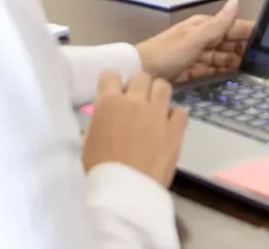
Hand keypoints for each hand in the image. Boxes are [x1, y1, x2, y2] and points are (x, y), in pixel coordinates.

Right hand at [81, 69, 186, 186]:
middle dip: (138, 86)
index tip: (113, 90)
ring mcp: (157, 114)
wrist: (123, 194)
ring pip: (163, 86)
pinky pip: (181, 111)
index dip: (112, 82)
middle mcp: (134, 102)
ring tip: (154, 110)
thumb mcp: (87, 143)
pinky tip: (169, 128)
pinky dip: (175, 117)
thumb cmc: (97, 172)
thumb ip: (98, 122)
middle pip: (141, 76)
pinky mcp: (176, 129)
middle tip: (136, 102)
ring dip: (158, 95)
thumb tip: (104, 116)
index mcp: (108, 104)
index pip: (110, 74)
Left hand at [135, 0, 253, 82]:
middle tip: (264, 60)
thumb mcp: (194, 38)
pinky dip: (222, 71)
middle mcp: (201, 38)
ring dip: (235, 61)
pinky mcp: (190, 70)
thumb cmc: (167, 53)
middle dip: (244, 48)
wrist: (139, 73)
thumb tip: (236, 1)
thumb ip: (217, 24)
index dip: (248, 32)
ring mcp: (195, 55)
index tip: (268, 40)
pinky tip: (234, 76)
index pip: (231, 26)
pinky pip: (211, 69)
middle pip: (228, 42)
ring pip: (221, 56)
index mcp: (202, 26)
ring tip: (253, 70)